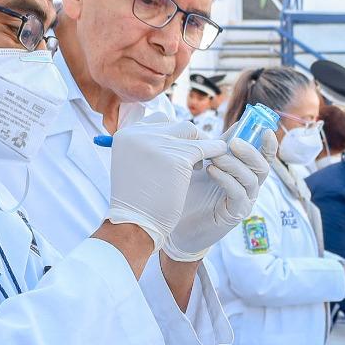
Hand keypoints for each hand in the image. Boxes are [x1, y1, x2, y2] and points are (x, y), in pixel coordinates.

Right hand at [107, 120, 225, 249]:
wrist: (134, 224)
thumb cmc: (137, 202)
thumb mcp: (135, 165)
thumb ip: (148, 148)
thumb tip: (175, 140)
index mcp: (125, 134)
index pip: (159, 120)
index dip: (174, 134)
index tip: (181, 148)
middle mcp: (139, 133)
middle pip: (176, 125)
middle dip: (190, 139)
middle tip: (196, 156)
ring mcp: (158, 143)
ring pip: (191, 132)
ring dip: (201, 145)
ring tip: (201, 165)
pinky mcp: (178, 157)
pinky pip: (204, 147)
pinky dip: (214, 151)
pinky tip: (218, 158)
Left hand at [162, 131, 273, 261]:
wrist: (176, 223)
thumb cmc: (190, 192)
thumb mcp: (204, 163)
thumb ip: (218, 146)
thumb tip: (231, 124)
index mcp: (245, 174)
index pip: (263, 157)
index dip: (269, 144)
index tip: (265, 129)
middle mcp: (249, 188)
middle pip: (262, 167)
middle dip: (250, 152)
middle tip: (232, 142)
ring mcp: (244, 201)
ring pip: (251, 179)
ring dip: (234, 164)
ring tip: (214, 157)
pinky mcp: (235, 214)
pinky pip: (238, 193)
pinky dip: (226, 179)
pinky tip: (211, 171)